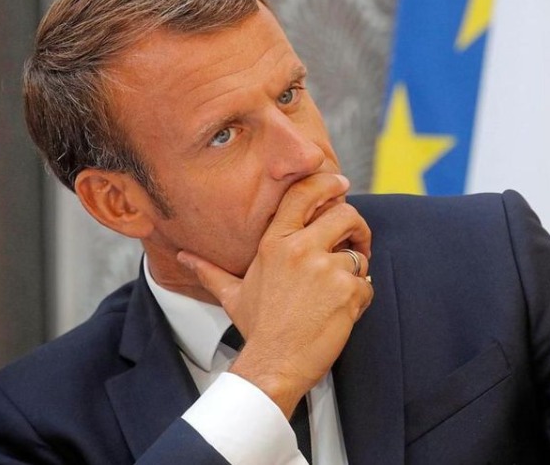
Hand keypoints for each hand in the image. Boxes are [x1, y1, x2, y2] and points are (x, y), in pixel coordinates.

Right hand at [177, 173, 373, 416]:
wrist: (274, 366)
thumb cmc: (258, 330)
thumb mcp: (232, 294)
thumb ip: (210, 271)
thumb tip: (183, 257)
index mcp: (274, 243)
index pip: (303, 194)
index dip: (327, 184)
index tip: (340, 185)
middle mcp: (300, 249)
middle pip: (345, 214)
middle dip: (357, 227)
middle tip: (356, 242)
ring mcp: (325, 269)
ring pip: (359, 254)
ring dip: (357, 271)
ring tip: (340, 290)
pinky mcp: (347, 291)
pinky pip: (367, 284)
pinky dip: (361, 298)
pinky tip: (342, 312)